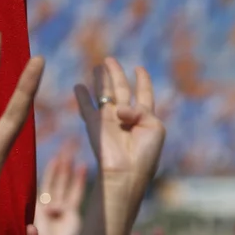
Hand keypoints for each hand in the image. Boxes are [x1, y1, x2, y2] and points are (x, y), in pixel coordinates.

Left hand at [34, 150, 85, 234]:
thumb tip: (32, 227)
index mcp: (24, 216)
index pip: (29, 190)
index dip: (31, 174)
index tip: (30, 160)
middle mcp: (40, 211)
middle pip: (48, 183)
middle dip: (54, 167)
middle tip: (59, 148)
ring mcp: (56, 213)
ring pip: (60, 185)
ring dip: (64, 169)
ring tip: (69, 150)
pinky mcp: (71, 217)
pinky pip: (75, 195)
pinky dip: (79, 181)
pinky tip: (81, 167)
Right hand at [75, 59, 165, 195]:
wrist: (126, 174)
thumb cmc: (145, 155)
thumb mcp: (155, 128)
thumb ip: (141, 110)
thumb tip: (118, 109)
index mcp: (145, 117)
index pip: (143, 93)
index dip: (142, 80)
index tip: (139, 69)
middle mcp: (126, 117)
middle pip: (121, 89)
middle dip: (116, 74)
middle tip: (110, 60)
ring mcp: (109, 121)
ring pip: (104, 94)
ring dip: (100, 80)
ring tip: (97, 67)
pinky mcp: (95, 126)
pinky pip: (86, 107)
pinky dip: (82, 97)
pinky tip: (79, 86)